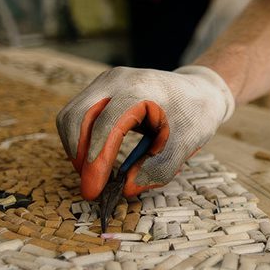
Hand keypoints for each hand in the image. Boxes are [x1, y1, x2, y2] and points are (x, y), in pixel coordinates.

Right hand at [56, 65, 234, 199]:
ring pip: (70, 116)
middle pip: (76, 116)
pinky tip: (96, 158)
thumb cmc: (195, 113)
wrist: (198, 89)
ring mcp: (104, 82)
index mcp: (140, 89)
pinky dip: (80, 140)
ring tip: (95, 172)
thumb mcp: (186, 144)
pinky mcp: (99, 90)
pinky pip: (77, 115)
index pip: (105, 124)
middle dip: (79, 155)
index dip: (96, 159)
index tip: (94, 189)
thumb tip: (126, 188)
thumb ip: (159, 168)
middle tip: (93, 184)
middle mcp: (116, 80)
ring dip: (76, 148)